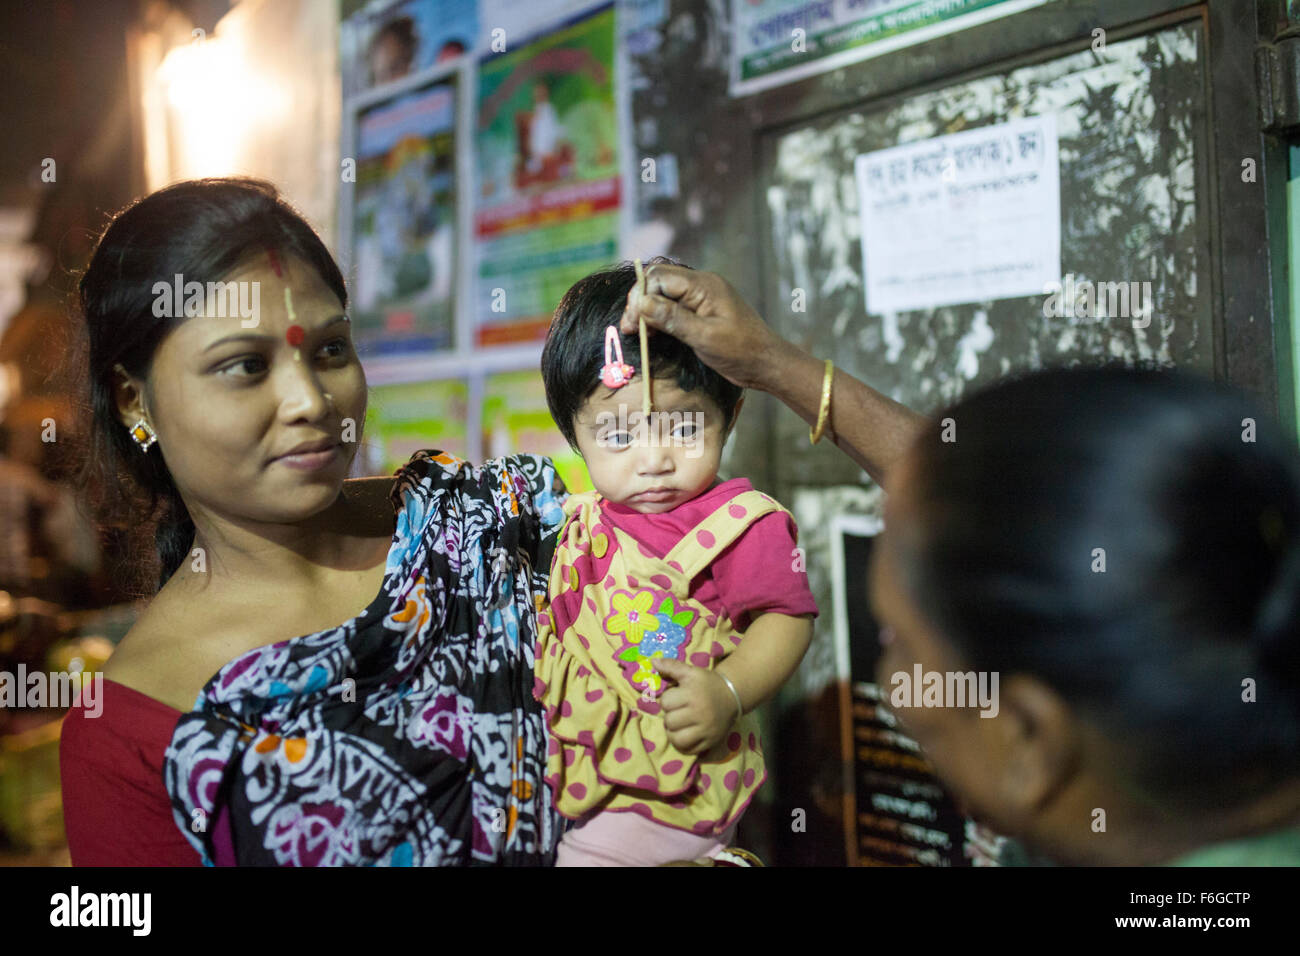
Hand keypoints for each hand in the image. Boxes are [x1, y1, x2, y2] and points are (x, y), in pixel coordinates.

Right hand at [618, 263, 784, 390]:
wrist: (766, 363)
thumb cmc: (741, 351)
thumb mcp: (704, 337)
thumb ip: (672, 319)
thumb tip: (641, 303)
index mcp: (704, 285)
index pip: (660, 277)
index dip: (640, 296)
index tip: (631, 323)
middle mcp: (701, 285)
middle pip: (659, 281)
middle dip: (640, 301)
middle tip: (629, 328)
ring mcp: (701, 297)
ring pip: (663, 293)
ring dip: (647, 310)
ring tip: (637, 332)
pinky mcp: (701, 311)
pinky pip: (673, 305)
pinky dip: (658, 316)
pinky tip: (652, 333)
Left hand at [653, 658, 738, 755]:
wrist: (732, 695)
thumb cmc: (707, 683)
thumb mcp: (690, 671)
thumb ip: (671, 666)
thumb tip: (653, 661)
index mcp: (692, 694)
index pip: (665, 702)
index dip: (668, 699)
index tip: (677, 697)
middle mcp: (699, 713)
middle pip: (669, 722)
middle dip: (671, 715)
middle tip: (679, 711)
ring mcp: (706, 730)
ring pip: (676, 739)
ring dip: (674, 732)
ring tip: (679, 725)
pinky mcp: (710, 741)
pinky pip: (689, 750)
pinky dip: (683, 745)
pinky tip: (685, 734)